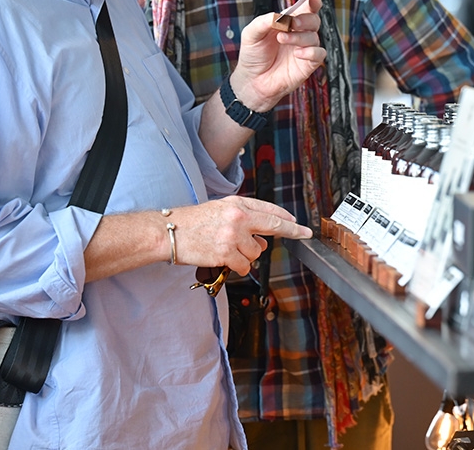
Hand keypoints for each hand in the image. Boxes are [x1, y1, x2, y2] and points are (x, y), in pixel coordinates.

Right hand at [169, 196, 312, 274]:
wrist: (170, 232)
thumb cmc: (193, 222)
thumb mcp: (220, 210)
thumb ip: (244, 221)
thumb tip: (263, 240)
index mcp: (237, 205)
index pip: (269, 211)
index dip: (288, 220)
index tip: (302, 226)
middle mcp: (238, 218)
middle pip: (274, 226)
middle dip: (292, 231)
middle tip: (303, 234)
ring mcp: (233, 236)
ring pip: (256, 252)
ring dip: (246, 255)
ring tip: (227, 249)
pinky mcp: (226, 253)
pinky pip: (244, 266)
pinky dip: (237, 266)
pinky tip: (224, 259)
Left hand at [228, 0, 326, 112]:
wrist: (252, 81)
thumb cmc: (253, 56)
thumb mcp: (251, 34)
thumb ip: (263, 21)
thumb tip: (278, 16)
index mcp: (287, 23)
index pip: (304, 9)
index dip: (312, 3)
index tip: (312, 0)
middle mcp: (298, 34)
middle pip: (313, 20)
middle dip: (305, 19)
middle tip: (291, 23)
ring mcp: (304, 48)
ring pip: (314, 36)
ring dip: (299, 36)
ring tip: (282, 40)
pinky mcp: (308, 64)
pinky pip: (319, 54)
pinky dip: (311, 52)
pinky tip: (297, 54)